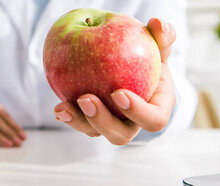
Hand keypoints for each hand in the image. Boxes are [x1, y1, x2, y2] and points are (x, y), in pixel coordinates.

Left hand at [53, 18, 176, 144]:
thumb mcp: (157, 47)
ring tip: (62, 107)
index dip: (137, 112)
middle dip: (102, 121)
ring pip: (95, 132)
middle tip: (85, 99)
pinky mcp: (92, 121)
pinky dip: (68, 116)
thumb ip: (161, 37)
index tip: (118, 93)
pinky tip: (58, 108)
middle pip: (121, 134)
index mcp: (157, 109)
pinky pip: (81, 123)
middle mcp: (134, 123)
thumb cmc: (149, 57)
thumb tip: (157, 23)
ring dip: (78, 122)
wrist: (132, 67)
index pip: (153, 120)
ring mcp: (112, 124)